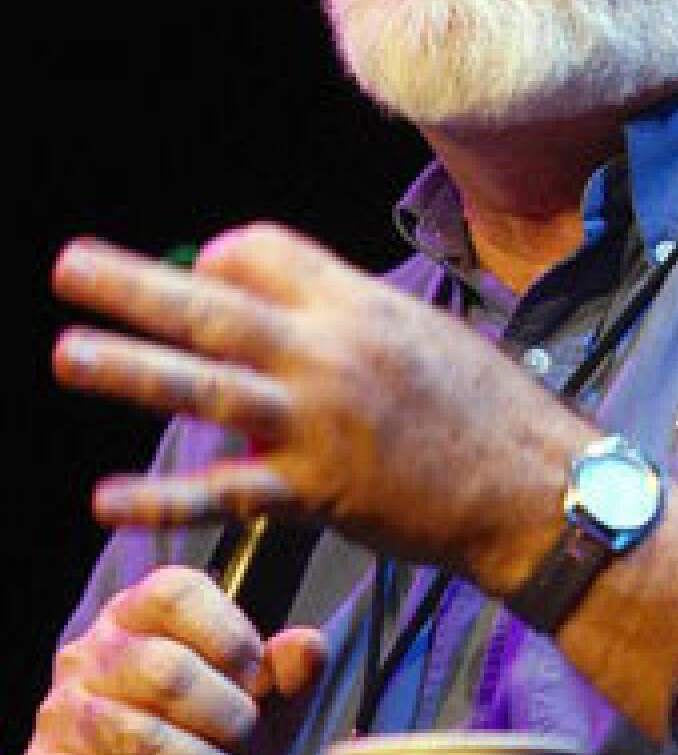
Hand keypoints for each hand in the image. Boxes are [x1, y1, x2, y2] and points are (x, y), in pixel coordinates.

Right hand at [22, 566, 325, 754]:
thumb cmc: (216, 742)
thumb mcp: (266, 707)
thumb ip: (289, 675)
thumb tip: (308, 644)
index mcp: (143, 610)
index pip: (176, 593)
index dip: (228, 635)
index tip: (259, 680)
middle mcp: (95, 650)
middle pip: (164, 669)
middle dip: (225, 718)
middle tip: (251, 746)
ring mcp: (64, 710)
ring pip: (140, 737)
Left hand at [51, 225, 581, 585]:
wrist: (532, 484)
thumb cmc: (486, 404)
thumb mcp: (423, 332)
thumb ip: (349, 315)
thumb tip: (286, 310)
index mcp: (359, 304)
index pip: (267, 253)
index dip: (220, 257)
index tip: (197, 268)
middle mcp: (331, 352)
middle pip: (218, 309)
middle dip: (137, 286)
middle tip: (70, 265)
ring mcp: (319, 422)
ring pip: (207, 388)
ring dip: (131, 370)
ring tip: (70, 352)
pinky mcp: (317, 492)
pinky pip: (225, 493)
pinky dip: (162, 500)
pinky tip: (107, 501)